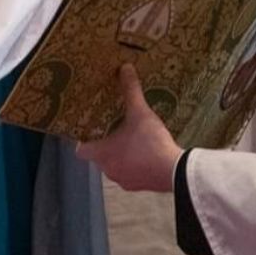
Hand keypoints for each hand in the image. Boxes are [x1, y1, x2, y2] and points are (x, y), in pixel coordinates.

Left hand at [74, 65, 181, 192]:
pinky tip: (147, 153)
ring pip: (115, 166)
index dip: (83, 141)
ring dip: (121, 155)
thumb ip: (131, 91)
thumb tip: (125, 68)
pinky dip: (135, 165)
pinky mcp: (139, 186)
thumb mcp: (140, 113)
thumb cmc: (149, 143)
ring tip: (131, 139)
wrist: (175, 171)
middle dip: (105, 144)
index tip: (89, 130)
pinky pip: (131, 174)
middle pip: (99, 157)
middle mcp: (108, 170)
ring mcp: (124, 181)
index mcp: (102, 154)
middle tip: (113, 128)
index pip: (81, 151)